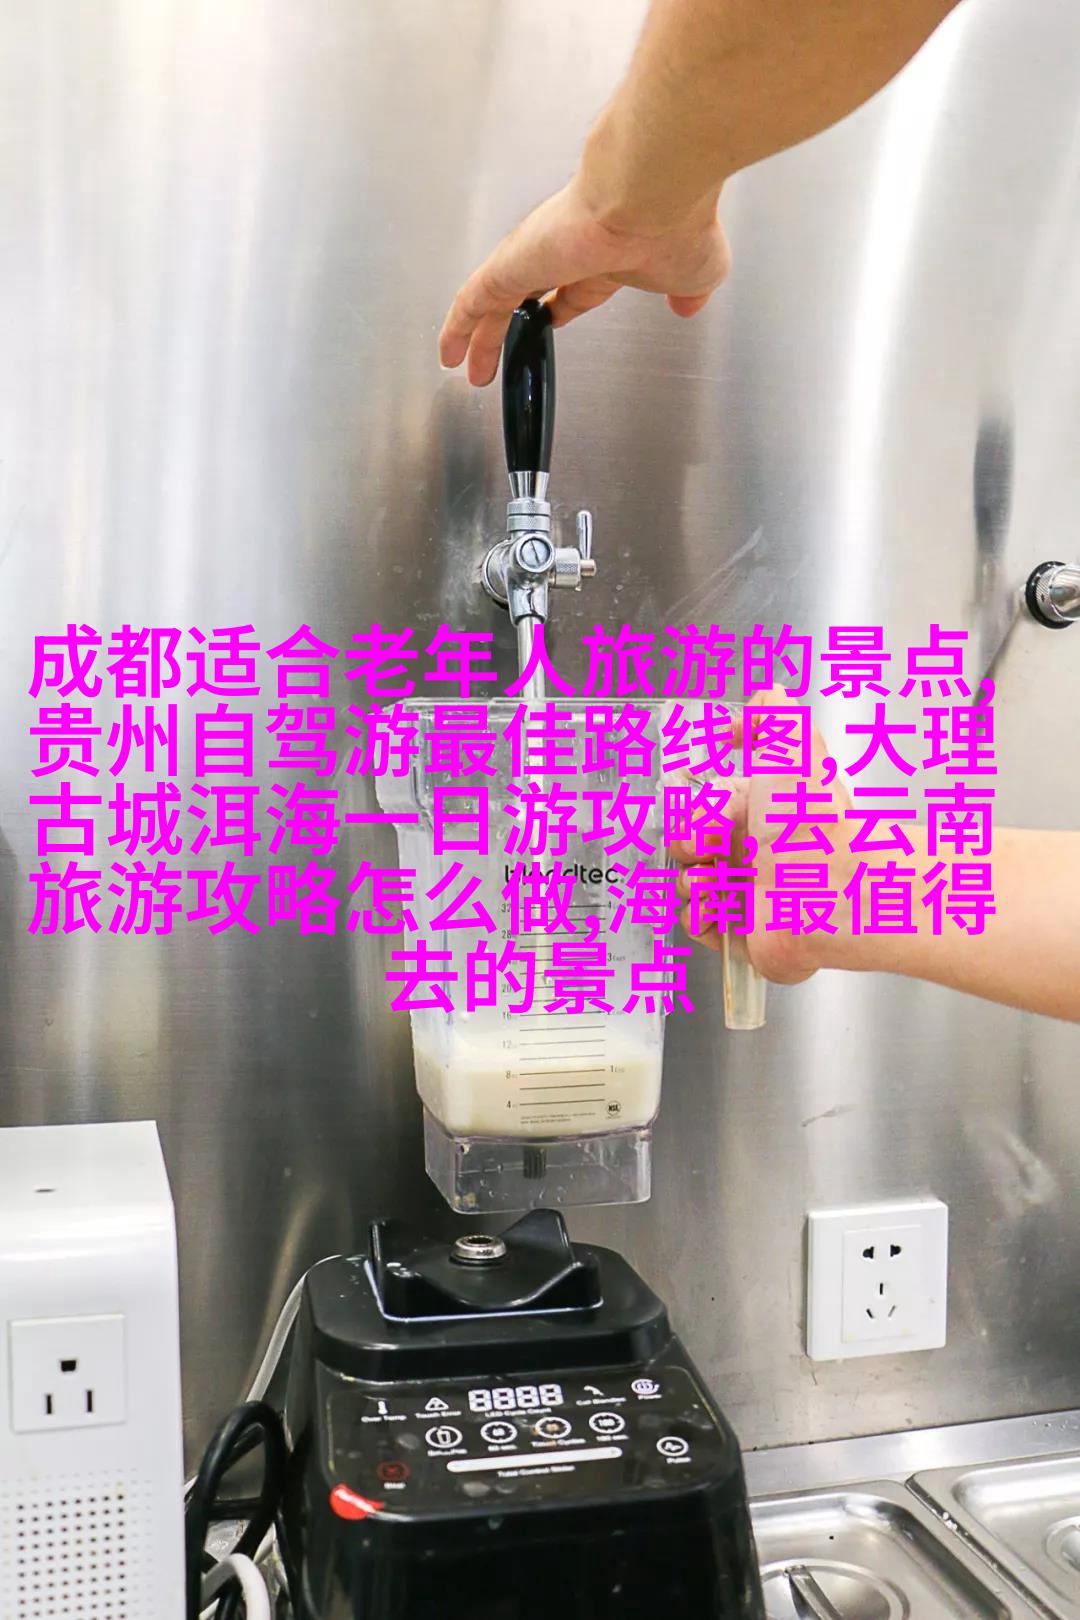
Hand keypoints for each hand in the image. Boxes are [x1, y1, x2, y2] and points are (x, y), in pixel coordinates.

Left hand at [438, 176, 730, 385]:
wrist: (653, 189)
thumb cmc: (676, 222)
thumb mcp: (695, 275)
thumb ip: (689, 291)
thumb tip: (690, 302)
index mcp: (607, 258)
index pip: (572, 291)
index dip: (558, 310)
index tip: (551, 320)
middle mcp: (566, 252)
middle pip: (525, 296)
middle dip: (509, 327)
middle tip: (498, 351)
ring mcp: (536, 256)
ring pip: (493, 302)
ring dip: (478, 336)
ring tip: (463, 365)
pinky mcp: (512, 263)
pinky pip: (474, 301)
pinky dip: (458, 328)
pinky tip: (448, 352)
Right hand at [672, 692, 855, 986]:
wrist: (834, 887)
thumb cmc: (813, 820)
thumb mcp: (792, 745)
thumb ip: (773, 712)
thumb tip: (760, 698)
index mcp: (758, 813)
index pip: (701, 807)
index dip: (698, 809)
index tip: (711, 811)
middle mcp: (751, 852)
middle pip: (688, 845)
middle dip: (689, 843)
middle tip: (711, 846)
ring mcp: (746, 893)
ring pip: (688, 883)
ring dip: (693, 879)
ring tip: (719, 879)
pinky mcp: (743, 932)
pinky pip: (699, 924)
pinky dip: (702, 916)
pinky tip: (721, 906)